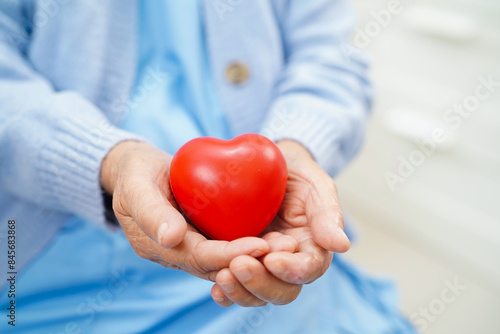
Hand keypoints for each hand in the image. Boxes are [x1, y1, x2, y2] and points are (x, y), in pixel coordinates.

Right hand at [100, 141, 269, 280]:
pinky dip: (249, 243)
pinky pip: (227, 244)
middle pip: (217, 265)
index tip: (260, 245)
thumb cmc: (135, 173)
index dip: (230, 254)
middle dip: (251, 260)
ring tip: (286, 246)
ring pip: (226, 260)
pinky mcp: (202, 236)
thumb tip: (171, 238)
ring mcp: (190, 246)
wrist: (137, 169)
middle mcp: (176, 254)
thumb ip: (151, 211)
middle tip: (284, 249)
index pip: (199, 257)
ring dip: (255, 256)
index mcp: (157, 247)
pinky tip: (274, 235)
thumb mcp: (136, 185)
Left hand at [211, 140, 349, 306]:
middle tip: (239, 265)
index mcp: (312, 249)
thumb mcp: (316, 186)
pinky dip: (226, 293)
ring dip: (241, 291)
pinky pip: (235, 286)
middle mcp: (288, 264)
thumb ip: (327, 215)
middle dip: (261, 283)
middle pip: (282, 291)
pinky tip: (216, 289)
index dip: (292, 270)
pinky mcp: (239, 262)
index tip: (272, 259)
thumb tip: (342, 246)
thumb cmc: (297, 175)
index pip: (308, 270)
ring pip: (257, 294)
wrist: (268, 166)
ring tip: (222, 276)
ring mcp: (263, 266)